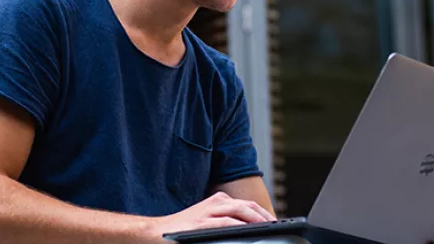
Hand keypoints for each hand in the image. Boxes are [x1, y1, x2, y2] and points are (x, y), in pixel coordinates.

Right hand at [153, 191, 275, 237]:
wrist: (156, 233)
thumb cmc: (182, 230)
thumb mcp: (207, 221)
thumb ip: (225, 221)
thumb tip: (247, 230)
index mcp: (218, 200)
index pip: (247, 205)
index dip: (263, 213)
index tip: (274, 222)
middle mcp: (215, 202)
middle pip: (247, 206)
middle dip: (264, 216)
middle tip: (277, 226)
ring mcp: (208, 212)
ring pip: (240, 211)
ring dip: (256, 219)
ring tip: (268, 228)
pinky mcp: (201, 224)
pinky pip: (226, 223)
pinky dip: (240, 227)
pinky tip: (248, 231)